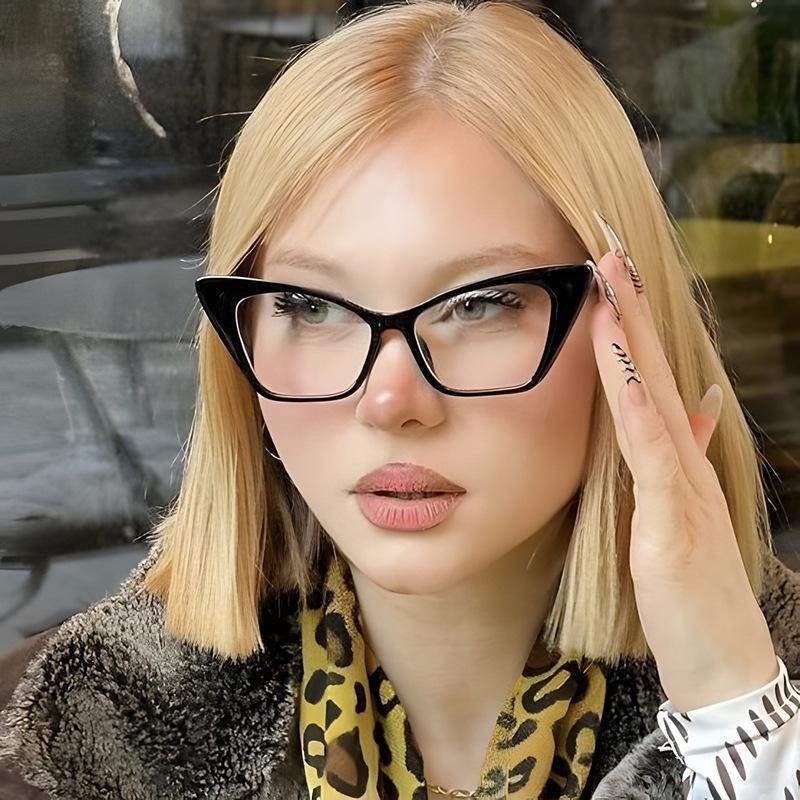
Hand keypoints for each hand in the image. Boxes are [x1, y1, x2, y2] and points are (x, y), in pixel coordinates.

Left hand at [588, 212, 777, 713]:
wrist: (723, 660)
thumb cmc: (692, 591)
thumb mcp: (681, 515)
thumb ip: (681, 459)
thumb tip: (694, 408)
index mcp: (675, 459)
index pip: (645, 380)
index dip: (626, 327)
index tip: (604, 278)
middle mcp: (683, 461)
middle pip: (651, 371)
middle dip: (628, 310)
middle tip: (606, 250)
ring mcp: (683, 487)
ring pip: (653, 398)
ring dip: (630, 340)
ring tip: (611, 283)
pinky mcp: (676, 522)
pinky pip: (656, 457)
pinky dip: (639, 412)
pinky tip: (623, 375)